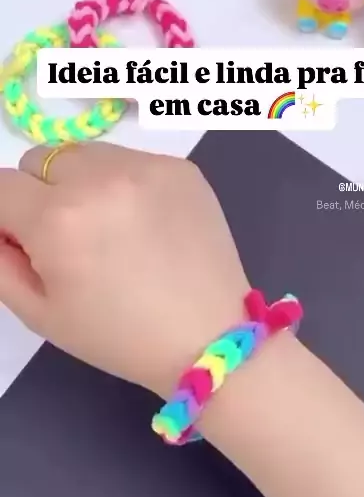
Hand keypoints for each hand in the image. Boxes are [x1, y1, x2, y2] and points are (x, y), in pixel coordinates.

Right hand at [0, 142, 249, 395]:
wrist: (210, 341)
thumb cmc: (120, 337)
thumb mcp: (42, 313)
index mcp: (58, 219)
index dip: (6, 218)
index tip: (27, 245)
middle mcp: (100, 178)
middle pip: (39, 161)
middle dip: (42, 197)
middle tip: (74, 244)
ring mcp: (145, 168)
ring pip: (84, 155)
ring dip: (82, 184)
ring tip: (113, 233)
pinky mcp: (180, 168)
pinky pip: (129, 161)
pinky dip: (124, 186)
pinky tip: (146, 228)